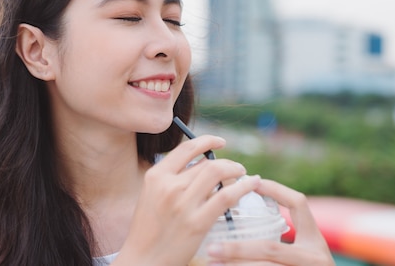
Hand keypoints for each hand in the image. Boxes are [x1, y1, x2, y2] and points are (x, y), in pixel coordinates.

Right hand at [113, 135, 255, 265]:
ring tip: (245, 175)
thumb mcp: (151, 196)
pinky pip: (226, 196)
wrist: (143, 259)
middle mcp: (169, 186)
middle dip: (227, 163)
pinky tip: (251, 185)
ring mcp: (183, 204)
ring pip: (218, 173)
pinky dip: (243, 187)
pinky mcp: (197, 222)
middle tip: (237, 168)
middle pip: (206, 163)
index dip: (207, 140)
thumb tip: (202, 164)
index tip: (220, 142)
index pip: (185, 148)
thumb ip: (171, 179)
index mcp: (156, 176)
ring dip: (236, 171)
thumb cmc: (148, 230)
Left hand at [204, 179, 333, 265]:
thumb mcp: (305, 257)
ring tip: (212, 264)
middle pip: (269, 248)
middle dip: (237, 247)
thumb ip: (281, 245)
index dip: (276, 190)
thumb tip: (244, 217)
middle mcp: (315, 259)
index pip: (299, 204)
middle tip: (212, 247)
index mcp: (315, 243)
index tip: (252, 183)